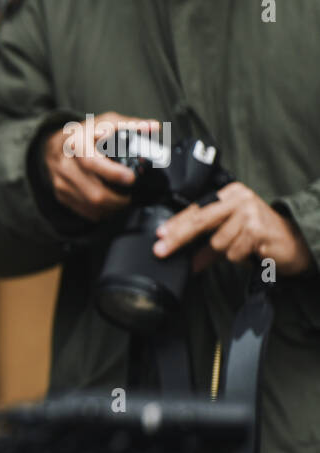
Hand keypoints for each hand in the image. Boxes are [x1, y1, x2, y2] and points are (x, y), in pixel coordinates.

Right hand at [43, 112, 155, 221]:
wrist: (54, 146)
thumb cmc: (86, 133)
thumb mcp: (107, 121)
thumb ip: (131, 124)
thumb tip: (153, 127)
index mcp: (77, 144)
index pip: (92, 162)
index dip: (112, 173)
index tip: (131, 178)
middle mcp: (65, 164)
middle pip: (94, 192)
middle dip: (118, 199)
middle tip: (131, 196)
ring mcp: (62, 182)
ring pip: (91, 205)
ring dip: (112, 207)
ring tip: (124, 201)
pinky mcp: (61, 195)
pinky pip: (84, 211)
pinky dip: (101, 211)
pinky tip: (110, 205)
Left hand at [154, 182, 315, 276]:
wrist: (293, 242)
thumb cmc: (258, 236)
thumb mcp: (228, 236)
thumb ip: (205, 245)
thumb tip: (182, 258)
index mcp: (228, 194)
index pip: (195, 209)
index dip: (175, 224)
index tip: (159, 235)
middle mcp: (238, 198)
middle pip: (200, 220)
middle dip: (178, 238)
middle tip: (161, 250)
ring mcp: (249, 211)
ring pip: (217, 241)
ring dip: (223, 253)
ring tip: (239, 250)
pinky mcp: (258, 228)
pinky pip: (233, 251)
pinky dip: (237, 257)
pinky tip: (250, 252)